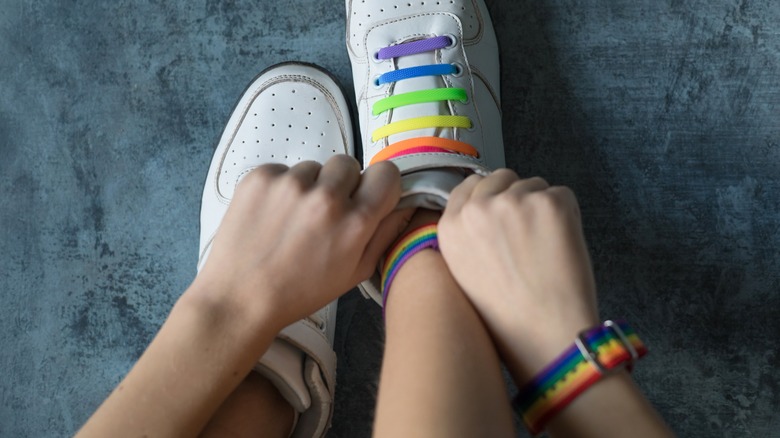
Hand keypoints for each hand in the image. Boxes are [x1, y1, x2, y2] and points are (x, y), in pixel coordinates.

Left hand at [194, 155, 410, 330]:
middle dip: (342, 184)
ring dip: (309, 187)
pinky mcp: (260, 177)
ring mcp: (290, 183)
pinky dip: (280, 188)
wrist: (239, 298)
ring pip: (313, 168)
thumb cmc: (299, 292)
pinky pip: (282, 170)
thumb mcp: (354, 273)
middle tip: (324, 213)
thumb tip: (407, 204)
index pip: (387, 172)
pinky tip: (271, 216)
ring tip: (292, 220)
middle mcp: (326, 196)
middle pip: (349, 164)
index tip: (368, 196)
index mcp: (355, 222)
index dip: (379, 184)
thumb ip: (385, 234)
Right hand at [438, 170, 598, 382]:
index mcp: (450, 227)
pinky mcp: (550, 203)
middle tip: (529, 233)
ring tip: (545, 248)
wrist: (544, 336)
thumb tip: (485, 206)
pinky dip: (567, 215)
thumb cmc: (507, 315)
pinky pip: (561, 194)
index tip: (503, 212)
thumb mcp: (462, 272)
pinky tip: (561, 246)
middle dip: (515, 196)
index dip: (489, 197)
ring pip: (533, 185)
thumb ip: (465, 233)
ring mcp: (514, 202)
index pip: (468, 186)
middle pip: (501, 178)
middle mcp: (477, 209)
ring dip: (541, 207)